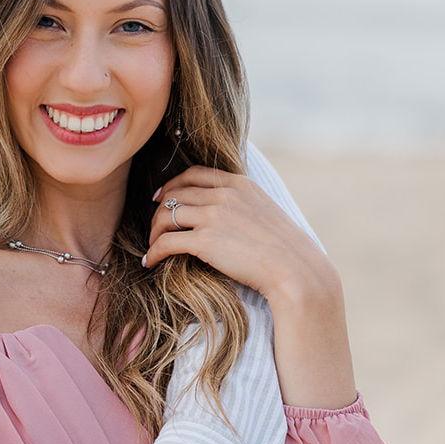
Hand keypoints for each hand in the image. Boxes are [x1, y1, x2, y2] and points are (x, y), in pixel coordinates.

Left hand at [144, 167, 339, 306]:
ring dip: (154, 231)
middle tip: (154, 227)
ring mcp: (213, 216)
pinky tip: (150, 262)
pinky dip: (154, 252)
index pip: (194, 174)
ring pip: (166, 215)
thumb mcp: (265, 211)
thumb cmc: (284, 249)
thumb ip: (242, 204)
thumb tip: (226, 213)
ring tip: (152, 246)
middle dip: (159, 210)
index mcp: (238, 183)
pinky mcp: (205, 241)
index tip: (160, 197)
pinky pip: (166, 242)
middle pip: (175, 194)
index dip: (171, 184)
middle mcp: (223, 195)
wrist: (294, 269)